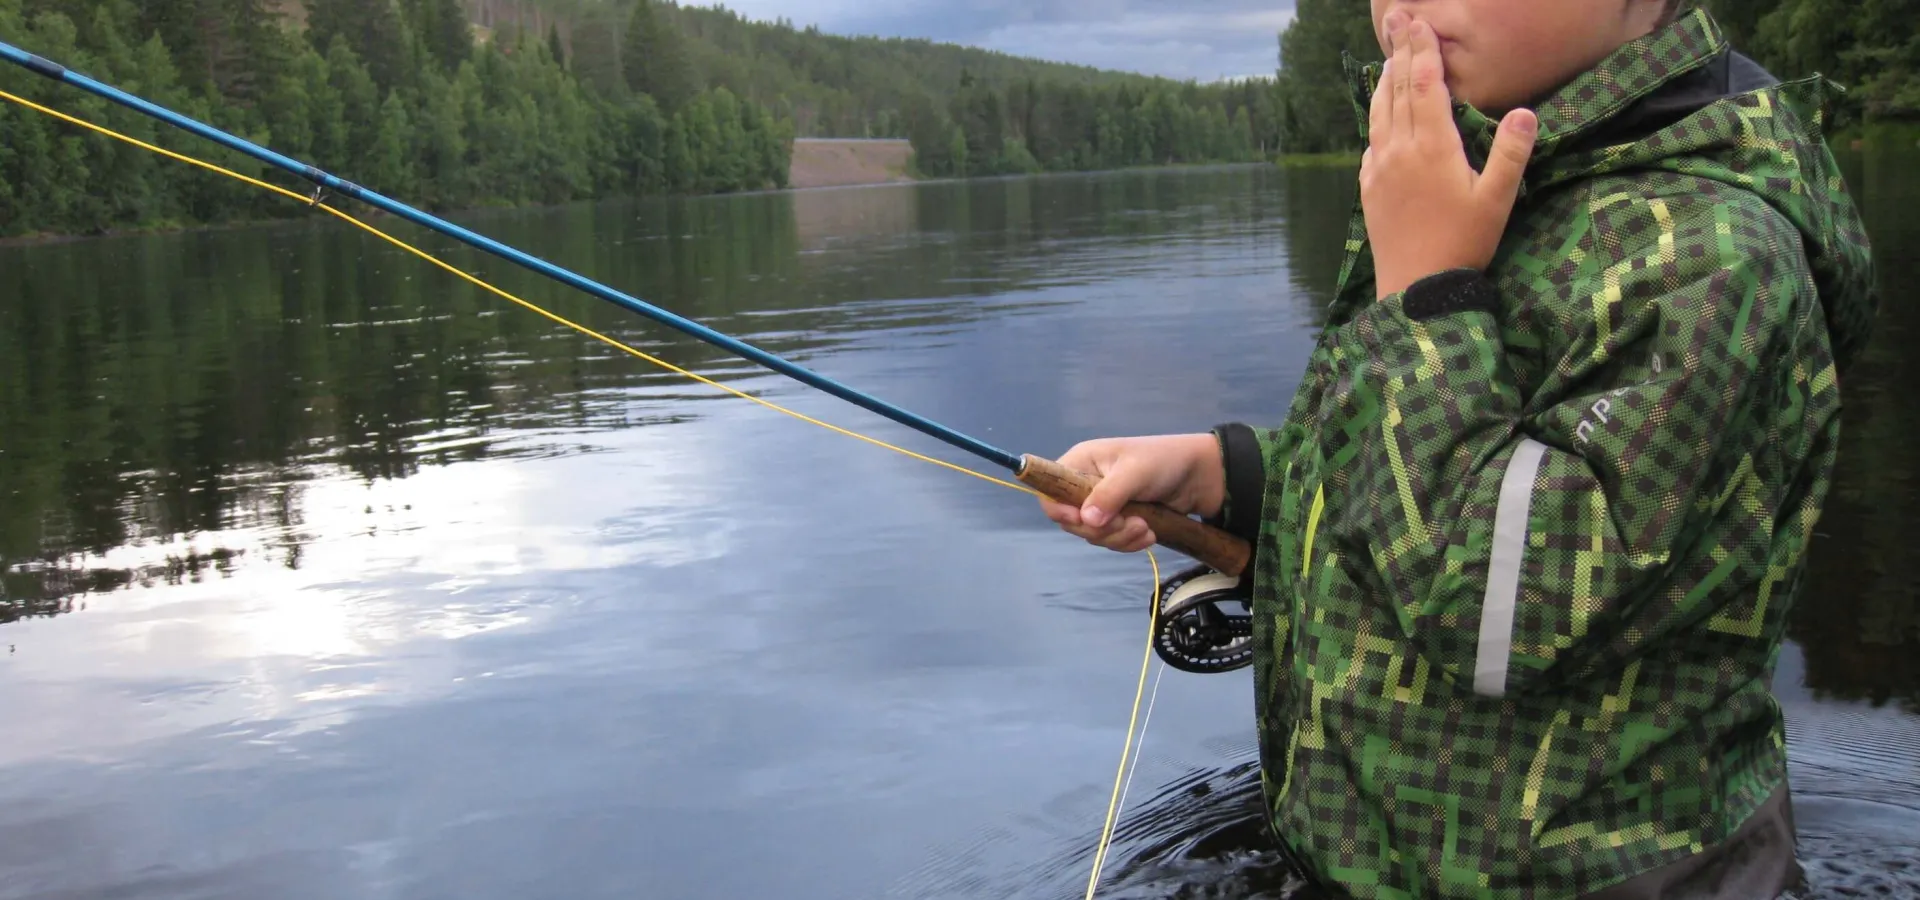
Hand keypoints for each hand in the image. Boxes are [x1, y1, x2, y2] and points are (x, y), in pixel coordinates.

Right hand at [1036, 433, 1225, 553]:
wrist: (1200, 476)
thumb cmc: (1164, 461)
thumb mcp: (1135, 473)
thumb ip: (1109, 495)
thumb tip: (1085, 520)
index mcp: (1081, 463)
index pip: (1051, 491)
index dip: (1060, 510)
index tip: (1082, 520)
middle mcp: (1086, 485)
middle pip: (1072, 521)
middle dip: (1101, 528)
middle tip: (1128, 522)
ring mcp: (1103, 505)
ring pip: (1094, 535)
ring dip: (1120, 537)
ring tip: (1145, 528)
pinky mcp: (1119, 520)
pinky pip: (1112, 541)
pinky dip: (1129, 542)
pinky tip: (1149, 534)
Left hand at [1363, 11, 1537, 299]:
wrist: (1416, 288)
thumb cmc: (1464, 244)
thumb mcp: (1498, 200)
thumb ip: (1512, 154)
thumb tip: (1526, 111)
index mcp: (1432, 147)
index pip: (1426, 86)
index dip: (1423, 51)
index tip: (1418, 23)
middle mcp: (1399, 150)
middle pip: (1398, 90)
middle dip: (1399, 52)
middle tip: (1396, 20)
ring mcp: (1379, 169)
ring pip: (1378, 113)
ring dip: (1384, 82)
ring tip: (1388, 59)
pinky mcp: (1369, 188)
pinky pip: (1370, 142)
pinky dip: (1375, 119)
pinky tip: (1380, 118)